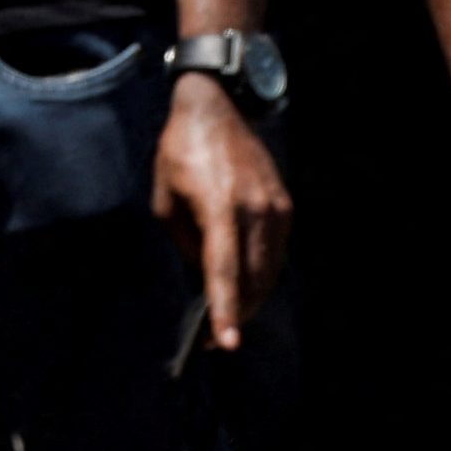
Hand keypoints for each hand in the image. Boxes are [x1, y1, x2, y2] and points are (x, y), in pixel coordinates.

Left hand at [153, 72, 289, 351]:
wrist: (215, 109)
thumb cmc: (179, 153)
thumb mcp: (165, 200)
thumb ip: (186, 243)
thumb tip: (206, 274)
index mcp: (218, 207)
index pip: (223, 270)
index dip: (225, 309)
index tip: (225, 342)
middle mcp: (254, 209)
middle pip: (253, 278)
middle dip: (238, 311)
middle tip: (217, 337)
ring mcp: (275, 207)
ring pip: (269, 269)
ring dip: (253, 295)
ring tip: (232, 314)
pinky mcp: (285, 204)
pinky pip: (276, 251)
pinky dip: (262, 270)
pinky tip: (246, 280)